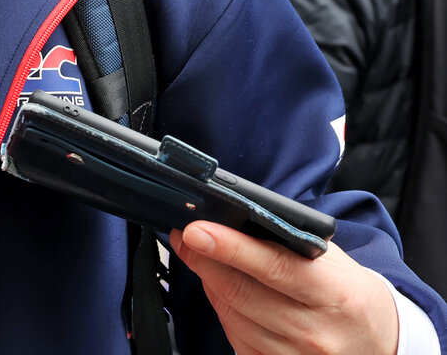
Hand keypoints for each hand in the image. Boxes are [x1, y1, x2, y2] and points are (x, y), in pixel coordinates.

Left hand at [172, 222, 399, 354]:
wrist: (379, 342)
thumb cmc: (350, 293)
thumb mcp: (333, 261)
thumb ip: (288, 241)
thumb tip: (233, 220)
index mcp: (335, 294)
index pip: (272, 267)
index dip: (229, 247)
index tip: (195, 231)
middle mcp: (316, 330)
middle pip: (241, 292)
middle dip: (203, 260)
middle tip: (184, 237)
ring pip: (231, 315)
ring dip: (210, 283)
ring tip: (204, 260)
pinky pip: (235, 337)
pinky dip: (223, 310)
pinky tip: (224, 292)